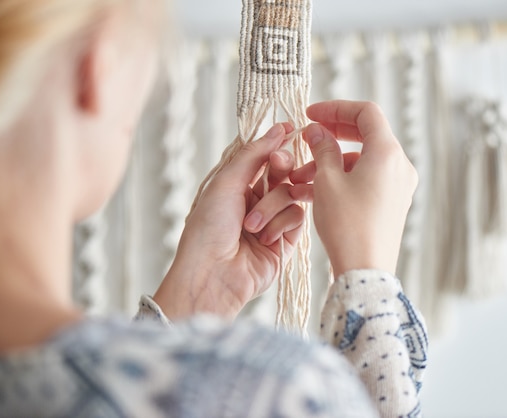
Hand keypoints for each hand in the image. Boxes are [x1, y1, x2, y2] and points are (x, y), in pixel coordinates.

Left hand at [154, 124, 307, 319]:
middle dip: (282, 166)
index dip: (277, 143)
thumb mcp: (226, 182)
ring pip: (292, 194)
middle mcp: (256, 200)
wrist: (212, 274)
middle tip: (279, 165)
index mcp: (237, 185)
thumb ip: (254, 154)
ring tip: (252, 224)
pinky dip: (282, 224)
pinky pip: (298, 217)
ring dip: (274, 205)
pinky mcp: (287, 241)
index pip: (264, 157)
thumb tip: (277, 128)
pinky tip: (265, 238)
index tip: (291, 129)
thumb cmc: (208, 229)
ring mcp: (273, 220)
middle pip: (283, 172)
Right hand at [290, 100, 417, 277]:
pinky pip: (366, 179)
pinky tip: (313, 191)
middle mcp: (399, 165)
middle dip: (333, 134)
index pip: (366, 113)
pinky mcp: (392, 202)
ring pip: (361, 160)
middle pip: (366, 134)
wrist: (364, 270)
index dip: (336, 108)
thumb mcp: (327, 180)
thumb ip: (322, 148)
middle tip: (308, 135)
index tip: (310, 114)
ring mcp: (398, 185)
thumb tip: (316, 131)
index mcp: (388, 152)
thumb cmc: (347, 224)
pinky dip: (342, 179)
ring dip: (331, 162)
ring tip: (300, 177)